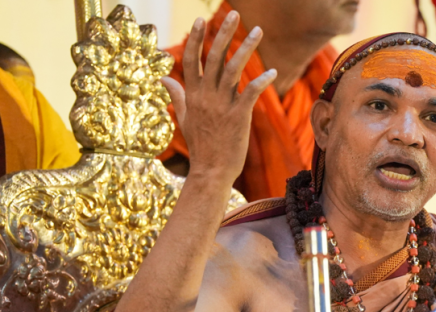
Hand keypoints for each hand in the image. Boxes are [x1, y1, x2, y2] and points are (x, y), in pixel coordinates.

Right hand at [161, 12, 276, 183]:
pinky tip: (273, 73)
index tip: (201, 21)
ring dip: (246, 48)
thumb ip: (176, 96)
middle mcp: (206, 97)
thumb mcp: (183, 119)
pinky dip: (262, 81)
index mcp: (192, 95)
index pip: (191, 60)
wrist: (211, 172)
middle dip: (223, 34)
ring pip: (232, 70)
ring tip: (258, 31)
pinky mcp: (239, 116)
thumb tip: (162, 79)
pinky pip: (251, 93)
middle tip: (235, 14)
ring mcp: (222, 106)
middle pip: (213, 58)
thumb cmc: (201, 147)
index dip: (196, 39)